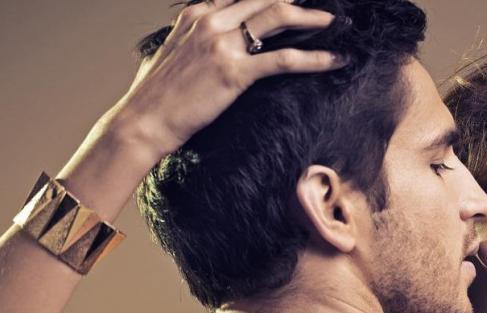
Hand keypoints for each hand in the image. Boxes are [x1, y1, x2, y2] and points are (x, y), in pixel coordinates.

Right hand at [108, 0, 345, 162]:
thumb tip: (203, 50)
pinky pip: (284, 59)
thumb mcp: (171, 56)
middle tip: (326, 3)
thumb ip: (193, 42)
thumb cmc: (155, 98)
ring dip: (314, 18)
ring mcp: (223, 44)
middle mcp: (210, 20)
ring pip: (278, 17)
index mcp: (195, 13)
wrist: (142, 121)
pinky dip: (315, 58)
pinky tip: (337, 60)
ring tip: (339, 22)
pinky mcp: (235, 72)